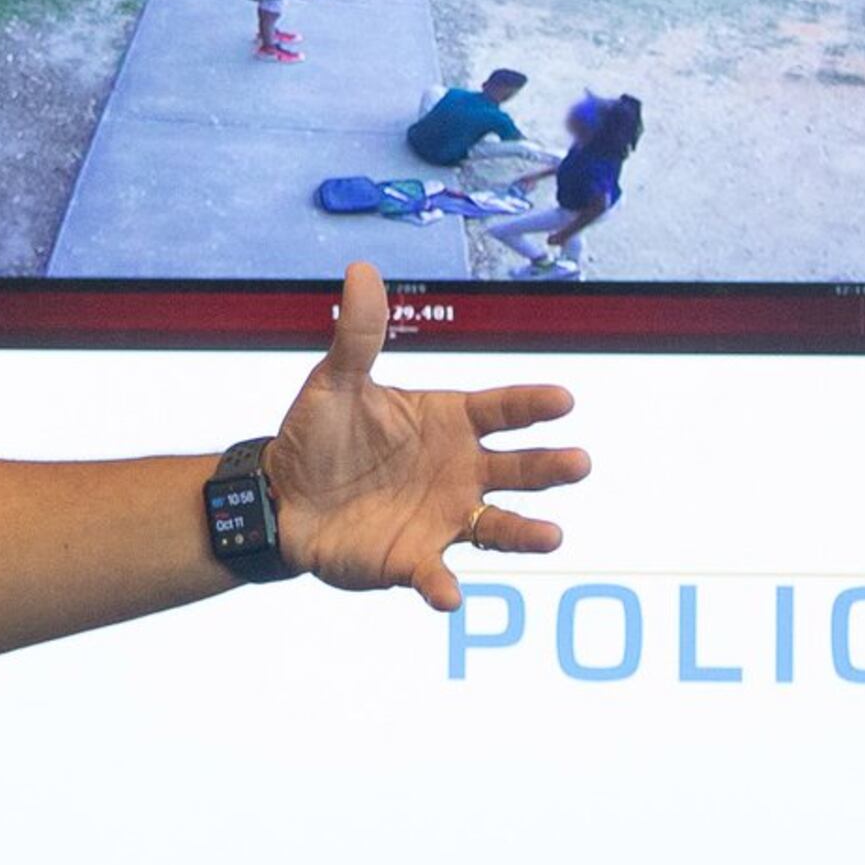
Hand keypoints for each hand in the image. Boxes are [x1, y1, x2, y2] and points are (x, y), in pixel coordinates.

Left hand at [264, 263, 584, 608]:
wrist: (285, 496)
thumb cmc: (321, 435)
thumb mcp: (335, 382)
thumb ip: (359, 335)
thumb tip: (361, 269)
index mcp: (449, 422)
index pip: (501, 410)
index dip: (532, 405)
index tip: (563, 400)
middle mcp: (459, 470)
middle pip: (517, 468)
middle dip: (550, 466)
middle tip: (579, 462)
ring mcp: (442, 517)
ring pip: (497, 525)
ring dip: (526, 532)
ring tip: (552, 536)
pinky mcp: (414, 559)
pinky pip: (436, 574)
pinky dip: (444, 586)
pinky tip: (450, 596)